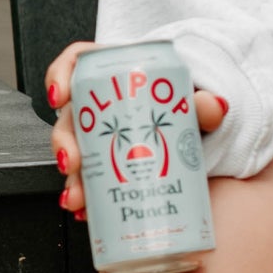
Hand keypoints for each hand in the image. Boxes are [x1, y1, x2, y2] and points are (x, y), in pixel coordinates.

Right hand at [45, 40, 228, 217]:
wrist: (200, 133)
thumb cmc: (189, 106)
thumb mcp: (197, 101)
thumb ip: (205, 102)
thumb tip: (213, 106)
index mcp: (117, 76)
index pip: (79, 61)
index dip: (59, 74)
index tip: (59, 97)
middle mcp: (102, 105)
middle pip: (70, 115)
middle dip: (64, 143)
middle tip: (74, 164)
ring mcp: (101, 134)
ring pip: (74, 151)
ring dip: (72, 177)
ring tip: (79, 198)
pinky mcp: (107, 162)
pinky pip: (87, 178)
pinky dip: (85, 195)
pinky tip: (88, 210)